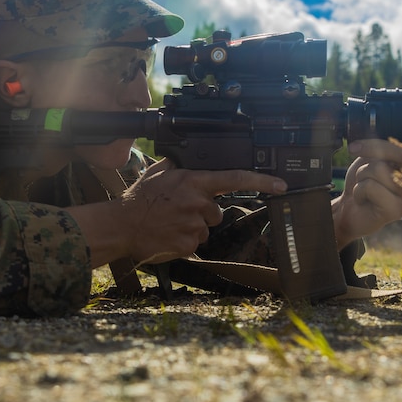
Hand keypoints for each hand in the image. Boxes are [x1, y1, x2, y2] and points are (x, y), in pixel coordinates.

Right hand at [71, 159, 286, 266]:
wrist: (121, 226)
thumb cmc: (139, 199)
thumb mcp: (159, 172)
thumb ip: (180, 165)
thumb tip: (190, 156)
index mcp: (193, 181)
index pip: (235, 178)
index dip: (262, 181)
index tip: (280, 185)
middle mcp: (197, 203)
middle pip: (216, 211)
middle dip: (203, 213)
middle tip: (179, 211)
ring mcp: (193, 226)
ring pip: (206, 229)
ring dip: (192, 228)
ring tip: (170, 223)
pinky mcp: (188, 245)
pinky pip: (195, 244)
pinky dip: (184, 242)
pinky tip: (168, 235)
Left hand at [332, 135, 401, 246]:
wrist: (348, 207)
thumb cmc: (364, 178)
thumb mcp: (374, 155)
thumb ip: (385, 148)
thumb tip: (383, 149)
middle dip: (372, 149)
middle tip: (356, 150)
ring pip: (380, 168)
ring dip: (362, 173)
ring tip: (364, 183)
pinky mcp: (397, 210)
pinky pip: (371, 186)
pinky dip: (358, 189)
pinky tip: (363, 198)